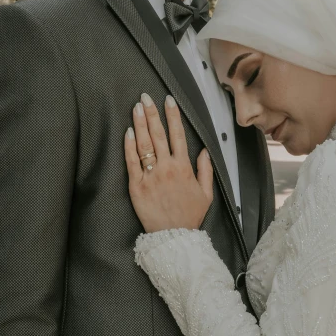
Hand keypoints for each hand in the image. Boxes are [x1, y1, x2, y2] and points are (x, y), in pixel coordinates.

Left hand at [124, 93, 213, 232]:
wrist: (174, 238)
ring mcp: (151, 176)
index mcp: (184, 168)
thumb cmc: (190, 216)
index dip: (173, 116)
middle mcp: (167, 168)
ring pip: (145, 144)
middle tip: (146, 96)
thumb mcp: (206, 194)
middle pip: (159, 135)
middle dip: (152, 113)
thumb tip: (204, 151)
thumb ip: (205, 170)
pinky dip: (130, 145)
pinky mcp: (137, 186)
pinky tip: (128, 131)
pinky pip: (132, 162)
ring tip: (136, 107)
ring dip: (140, 123)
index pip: (178, 135)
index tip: (168, 100)